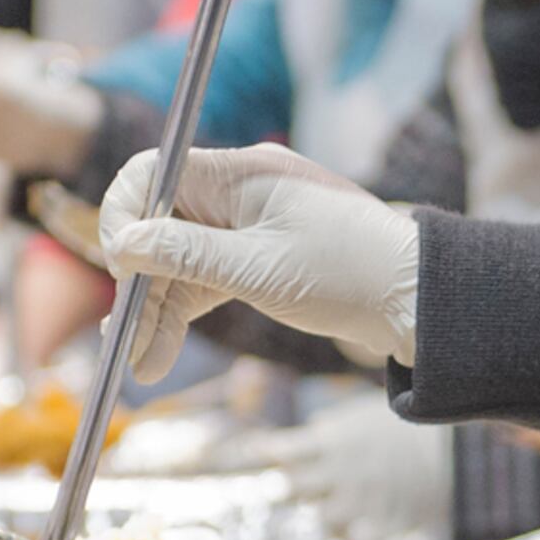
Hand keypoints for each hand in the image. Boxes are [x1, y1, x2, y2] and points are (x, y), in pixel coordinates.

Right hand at [99, 144, 418, 380]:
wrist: (418, 301)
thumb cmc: (350, 274)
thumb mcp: (259, 269)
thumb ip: (186, 255)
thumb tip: (124, 244)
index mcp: (240, 173)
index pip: (153, 173)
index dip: (124, 215)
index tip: (120, 265)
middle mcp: (239, 193)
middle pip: (161, 228)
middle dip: (138, 285)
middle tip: (123, 340)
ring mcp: (247, 228)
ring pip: (179, 263)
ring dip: (156, 312)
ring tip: (140, 367)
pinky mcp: (258, 260)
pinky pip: (204, 281)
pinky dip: (183, 314)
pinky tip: (157, 354)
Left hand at [271, 395, 452, 539]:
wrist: (460, 452)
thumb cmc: (413, 426)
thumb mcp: (368, 414)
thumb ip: (335, 425)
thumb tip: (313, 428)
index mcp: (331, 440)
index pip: (279, 451)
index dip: (265, 455)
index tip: (259, 457)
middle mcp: (338, 472)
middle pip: (290, 489)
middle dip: (292, 488)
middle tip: (305, 484)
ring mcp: (359, 502)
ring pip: (321, 520)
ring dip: (327, 514)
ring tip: (345, 505)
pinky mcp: (382, 524)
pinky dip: (355, 537)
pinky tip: (365, 525)